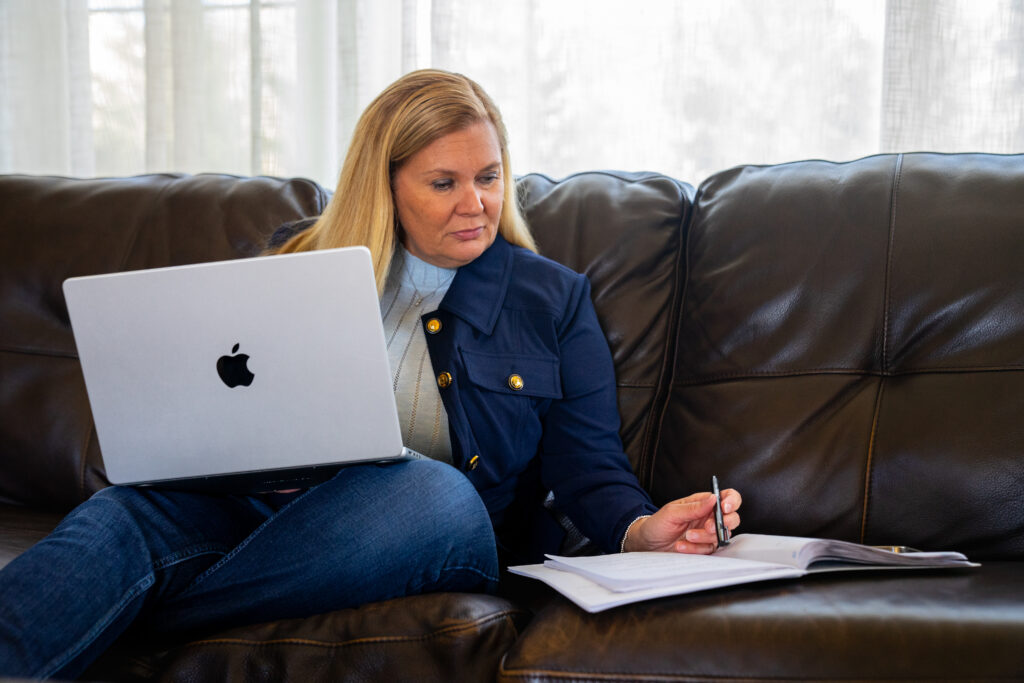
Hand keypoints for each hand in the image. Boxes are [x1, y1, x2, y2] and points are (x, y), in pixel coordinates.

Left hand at [622, 489, 741, 553]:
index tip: (725, 508)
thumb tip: (714, 498)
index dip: (732, 501)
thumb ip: (694, 507)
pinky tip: (681, 546)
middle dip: (723, 523)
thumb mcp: (672, 512)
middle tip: (707, 526)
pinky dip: (696, 549)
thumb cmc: (658, 523)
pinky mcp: (704, 548)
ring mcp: (708, 533)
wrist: (648, 543)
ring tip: (687, 536)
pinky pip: (710, 549)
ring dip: (704, 537)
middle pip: (732, 518)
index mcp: (703, 503)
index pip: (727, 497)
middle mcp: (709, 517)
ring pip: (722, 535)